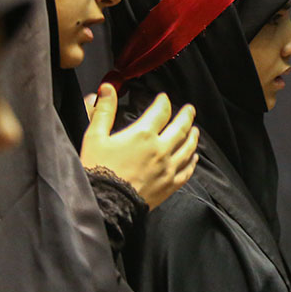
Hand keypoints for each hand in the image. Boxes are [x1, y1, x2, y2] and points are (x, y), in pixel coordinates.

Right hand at [80, 84, 198, 209]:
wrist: (105, 203)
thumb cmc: (98, 169)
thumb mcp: (95, 136)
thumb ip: (104, 111)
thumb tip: (107, 88)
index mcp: (143, 134)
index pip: (160, 112)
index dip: (163, 102)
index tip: (164, 98)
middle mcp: (161, 149)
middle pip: (180, 128)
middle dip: (186, 116)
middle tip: (190, 109)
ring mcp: (168, 168)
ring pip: (188, 148)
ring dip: (193, 136)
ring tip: (195, 130)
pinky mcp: (169, 185)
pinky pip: (187, 171)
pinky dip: (192, 162)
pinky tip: (194, 157)